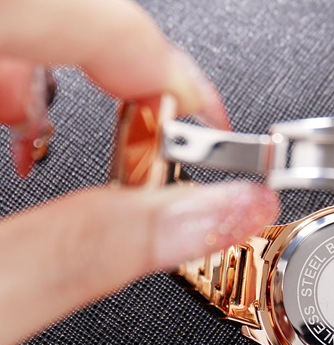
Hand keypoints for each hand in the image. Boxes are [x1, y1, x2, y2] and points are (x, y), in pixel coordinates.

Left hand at [0, 0, 277, 344]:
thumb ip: (109, 251)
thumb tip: (231, 212)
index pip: (78, 15)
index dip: (163, 64)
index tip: (205, 120)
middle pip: (52, 9)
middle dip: (113, 74)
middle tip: (143, 143)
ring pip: (17, 20)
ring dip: (58, 76)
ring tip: (70, 144)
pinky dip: (14, 80)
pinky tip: (18, 132)